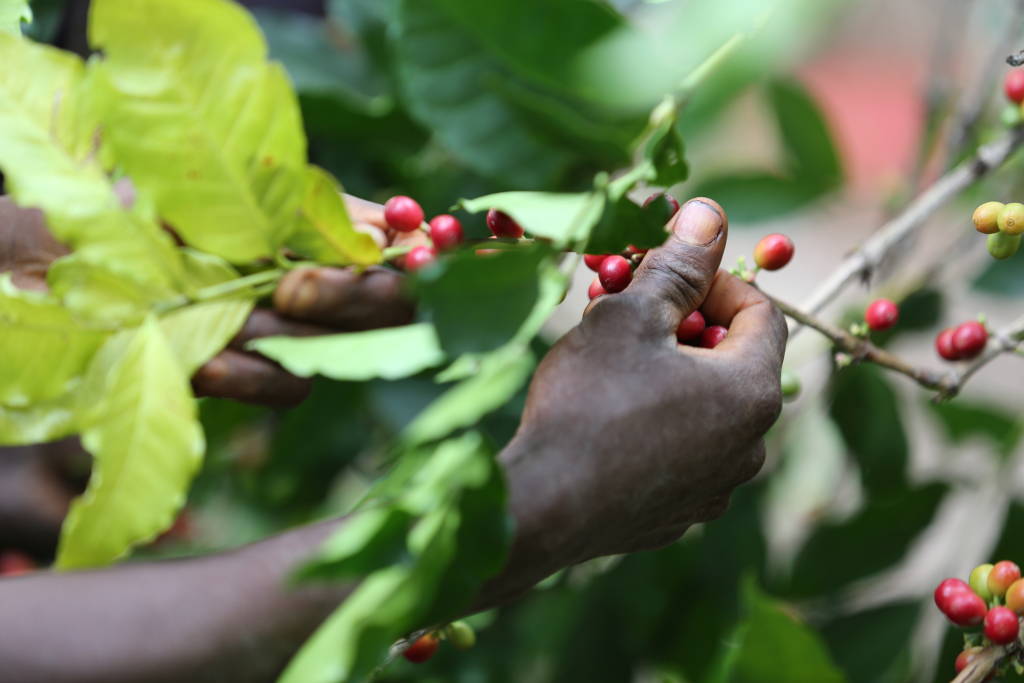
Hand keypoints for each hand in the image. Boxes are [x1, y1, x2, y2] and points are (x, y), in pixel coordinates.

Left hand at [0, 195, 418, 407]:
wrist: (45, 253)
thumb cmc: (132, 202)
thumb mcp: (231, 189)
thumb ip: (315, 207)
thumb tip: (399, 224)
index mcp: (305, 234)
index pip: (390, 256)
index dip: (413, 261)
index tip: (417, 255)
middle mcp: (299, 287)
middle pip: (379, 312)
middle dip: (352, 298)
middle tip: (299, 286)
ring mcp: (269, 334)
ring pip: (328, 351)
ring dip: (287, 332)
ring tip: (240, 305)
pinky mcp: (235, 376)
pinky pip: (284, 388)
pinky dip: (251, 373)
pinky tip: (207, 357)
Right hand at [496, 198, 786, 592]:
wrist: (540, 508)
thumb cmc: (588, 403)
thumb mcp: (630, 316)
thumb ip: (678, 265)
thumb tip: (709, 214)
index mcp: (751, 392)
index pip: (762, 315)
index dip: (716, 280)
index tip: (668, 271)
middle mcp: (749, 447)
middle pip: (731, 364)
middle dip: (686, 328)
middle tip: (633, 312)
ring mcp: (714, 489)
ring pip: (704, 412)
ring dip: (671, 378)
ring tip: (615, 364)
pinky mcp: (676, 516)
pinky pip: (679, 455)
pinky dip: (656, 427)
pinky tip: (606, 420)